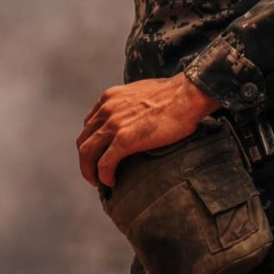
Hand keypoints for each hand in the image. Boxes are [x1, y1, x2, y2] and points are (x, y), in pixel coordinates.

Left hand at [76, 75, 220, 186]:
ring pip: (87, 153)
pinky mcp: (125, 139)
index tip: (98, 152)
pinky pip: (104, 163)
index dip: (91, 141)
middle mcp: (107, 109)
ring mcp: (114, 124)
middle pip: (83, 140)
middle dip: (85, 159)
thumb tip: (139, 115)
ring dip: (89, 170)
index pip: (89, 123)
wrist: (189, 94)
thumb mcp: (144, 91)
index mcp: (110, 97)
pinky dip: (103, 175)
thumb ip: (133, 102)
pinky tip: (111, 182)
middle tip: (94, 172)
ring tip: (98, 182)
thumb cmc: (176, 94)